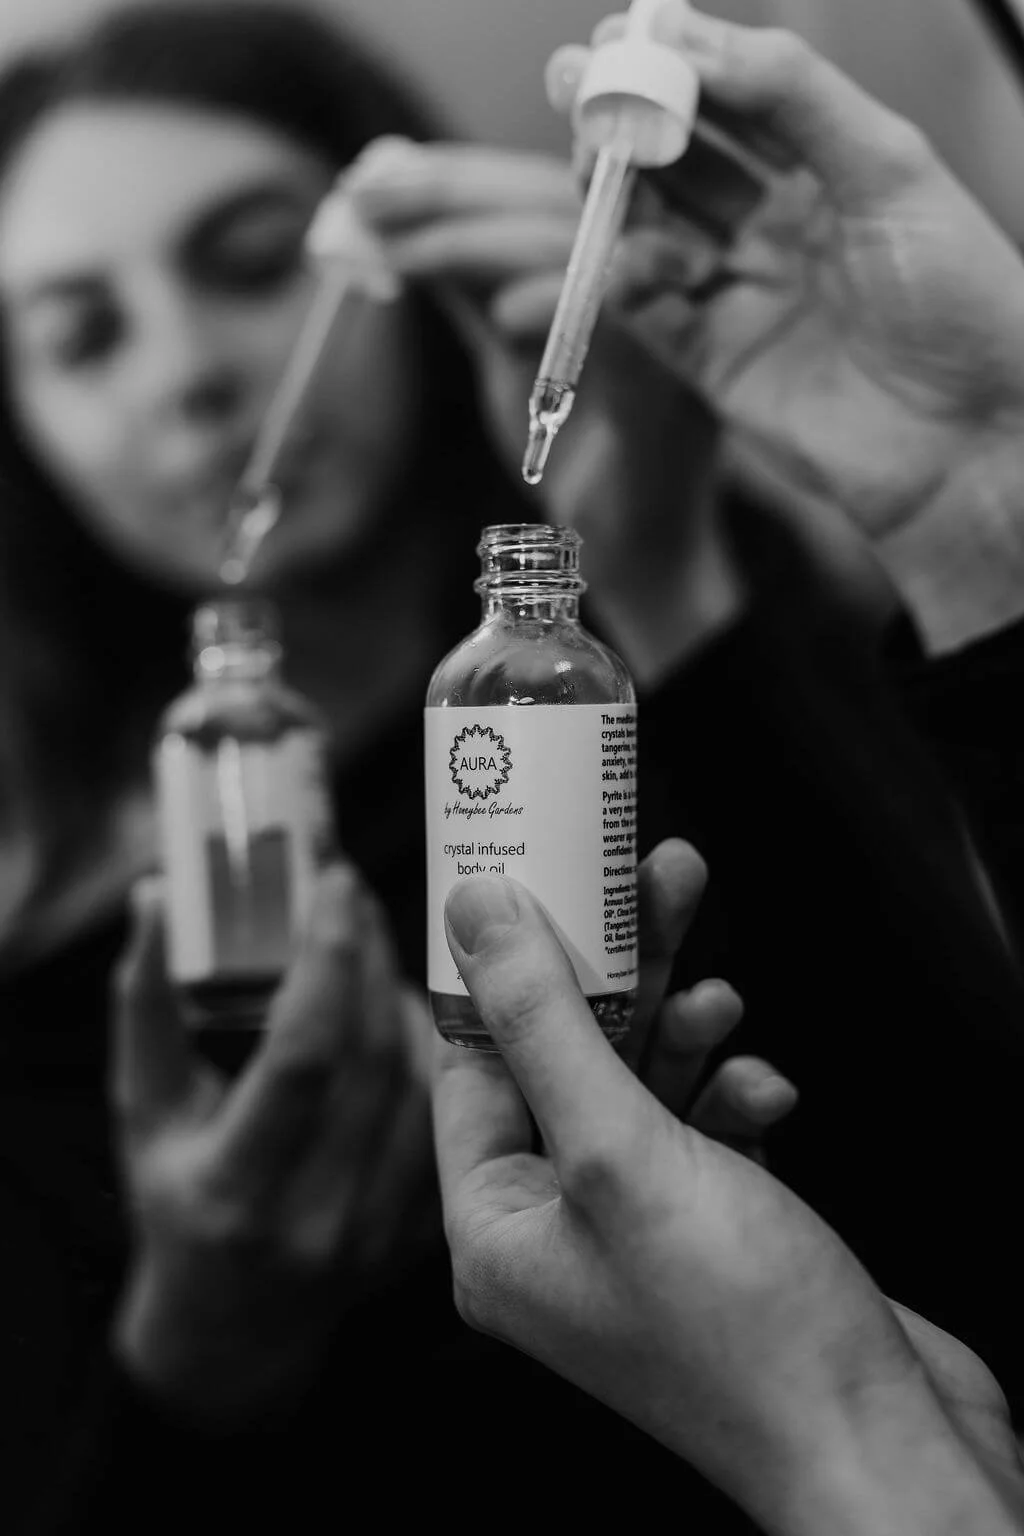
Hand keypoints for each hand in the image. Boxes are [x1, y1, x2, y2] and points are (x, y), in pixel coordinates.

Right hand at [111, 863, 434, 1427]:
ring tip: (372, 947)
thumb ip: (148, 1003)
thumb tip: (164, 896)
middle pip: (375, 1057)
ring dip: (406, 997)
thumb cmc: (177, 1202)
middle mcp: (319, 1216)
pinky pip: (448, 1117)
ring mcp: (381, 1231)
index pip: (305, 1055)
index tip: (334, 880)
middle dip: (371, 954)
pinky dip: (432, 1051)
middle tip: (355, 891)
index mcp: (236, 1189)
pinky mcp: (425, 1232)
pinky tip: (404, 1014)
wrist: (231, 1330)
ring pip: (424, 1083)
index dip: (329, 958)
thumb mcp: (145, 1112)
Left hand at [345, 138, 741, 681]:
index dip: (464, 173)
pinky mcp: (673, 395)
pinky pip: (613, 327)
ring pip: (579, 248)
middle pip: (562, 202)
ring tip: (396, 250)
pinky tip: (495, 315)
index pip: (547, 189)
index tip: (379, 174)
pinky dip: (550, 308)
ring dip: (476, 241)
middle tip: (365, 194)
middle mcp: (673, 284)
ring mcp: (680, 336)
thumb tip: (396, 220)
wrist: (636, 555)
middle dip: (453, 192)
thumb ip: (471, 288)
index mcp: (636, 262)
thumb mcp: (511, 355)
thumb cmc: (582, 455)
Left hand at [433, 871, 1020, 1535]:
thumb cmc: (742, 1328)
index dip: (504, 965)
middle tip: (653, 880)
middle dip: (614, 972)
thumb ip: (544, 1022)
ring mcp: (633, 1233)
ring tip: (718, 991)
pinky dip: (730, 1095)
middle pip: (565, 1059)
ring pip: (640, 1085)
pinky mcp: (708, 1229)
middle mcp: (553, 1233)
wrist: (880, 1439)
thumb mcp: (622, 1149)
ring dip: (680, 1029)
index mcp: (495, 1228)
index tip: (539, 880)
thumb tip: (477, 914)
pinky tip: (762, 1088)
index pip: (470, 1062)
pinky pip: (699, 1129)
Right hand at [549, 6, 1023, 651]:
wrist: (965, 442)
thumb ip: (794, 94)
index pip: (736, 98)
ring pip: (652, 227)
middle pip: (680, 157)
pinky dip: (628, 277)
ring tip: (593, 162)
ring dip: (614, 189)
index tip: (623, 33)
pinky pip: (646, 311)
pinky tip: (640, 261)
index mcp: (830, 170)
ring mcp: (743, 294)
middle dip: (624, 116)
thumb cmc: (959, 302)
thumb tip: (694, 38)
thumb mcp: (890, 168)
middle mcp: (780, 227)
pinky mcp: (713, 363)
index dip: (678, 61)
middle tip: (571, 83)